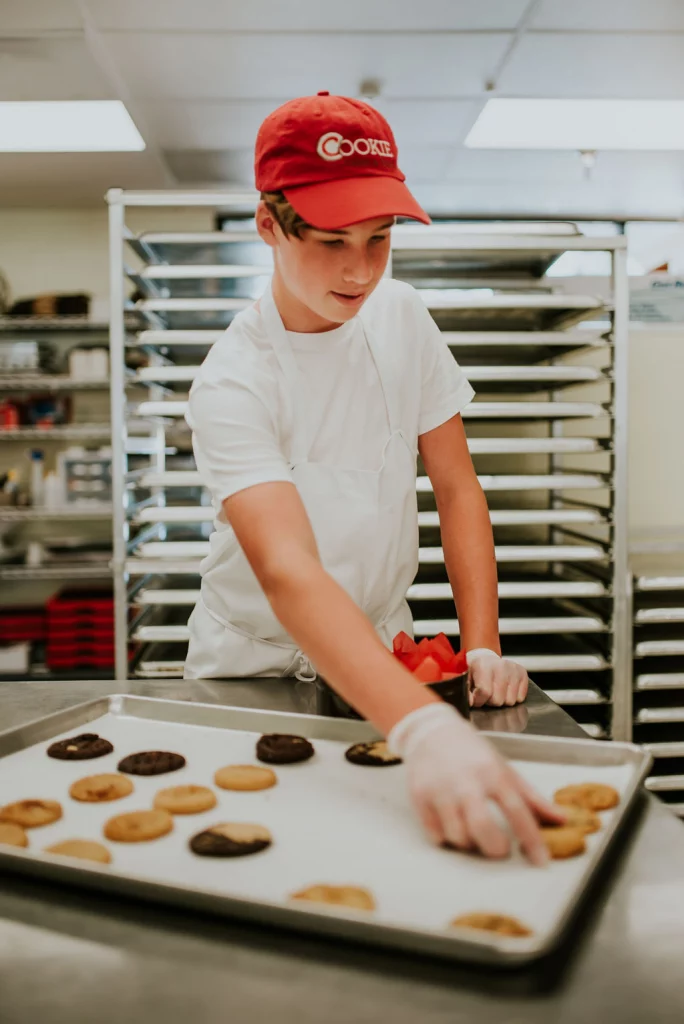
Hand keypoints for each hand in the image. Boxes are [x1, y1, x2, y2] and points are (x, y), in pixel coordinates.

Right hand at [388, 703, 564, 864]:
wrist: (431, 732)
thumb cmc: (472, 753)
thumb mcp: (504, 768)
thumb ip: (532, 797)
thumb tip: (561, 818)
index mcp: (491, 773)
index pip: (517, 810)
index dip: (531, 839)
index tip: (541, 861)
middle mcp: (465, 782)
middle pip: (482, 828)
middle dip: (494, 847)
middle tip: (499, 847)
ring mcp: (440, 790)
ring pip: (458, 836)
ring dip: (469, 842)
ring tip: (473, 830)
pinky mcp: (419, 797)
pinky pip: (436, 835)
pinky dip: (447, 837)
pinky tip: (452, 824)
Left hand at [467, 649, 528, 707]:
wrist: (486, 660)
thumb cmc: (475, 671)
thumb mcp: (465, 679)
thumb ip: (465, 692)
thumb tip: (470, 703)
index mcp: (483, 666)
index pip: (485, 693)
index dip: (479, 700)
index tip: (476, 697)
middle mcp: (501, 665)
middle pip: (498, 700)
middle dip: (490, 701)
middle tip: (487, 693)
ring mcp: (513, 669)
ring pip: (510, 701)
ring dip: (501, 700)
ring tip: (495, 690)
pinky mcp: (523, 673)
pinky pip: (520, 698)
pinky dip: (512, 697)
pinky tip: (505, 689)